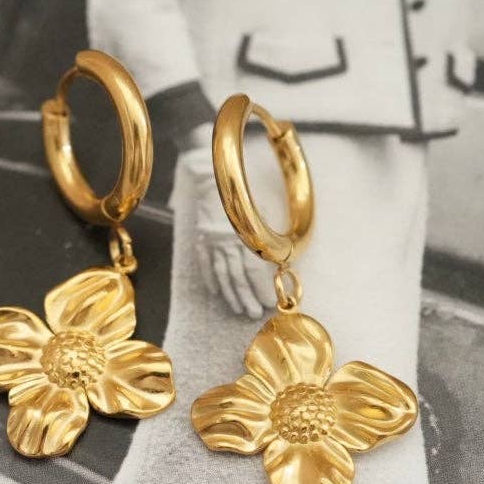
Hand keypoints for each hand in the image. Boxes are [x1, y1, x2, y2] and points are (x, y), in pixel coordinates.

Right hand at [176, 147, 274, 318]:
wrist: (206, 170)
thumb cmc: (240, 185)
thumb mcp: (260, 202)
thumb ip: (269, 228)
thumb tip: (283, 255)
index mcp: (240, 232)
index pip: (252, 267)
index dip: (260, 287)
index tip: (268, 302)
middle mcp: (225, 240)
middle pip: (236, 276)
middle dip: (246, 296)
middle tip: (254, 313)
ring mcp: (210, 240)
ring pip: (221, 274)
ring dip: (231, 294)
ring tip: (239, 309)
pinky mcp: (200, 237)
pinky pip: (205, 263)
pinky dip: (212, 280)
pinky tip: (218, 293)